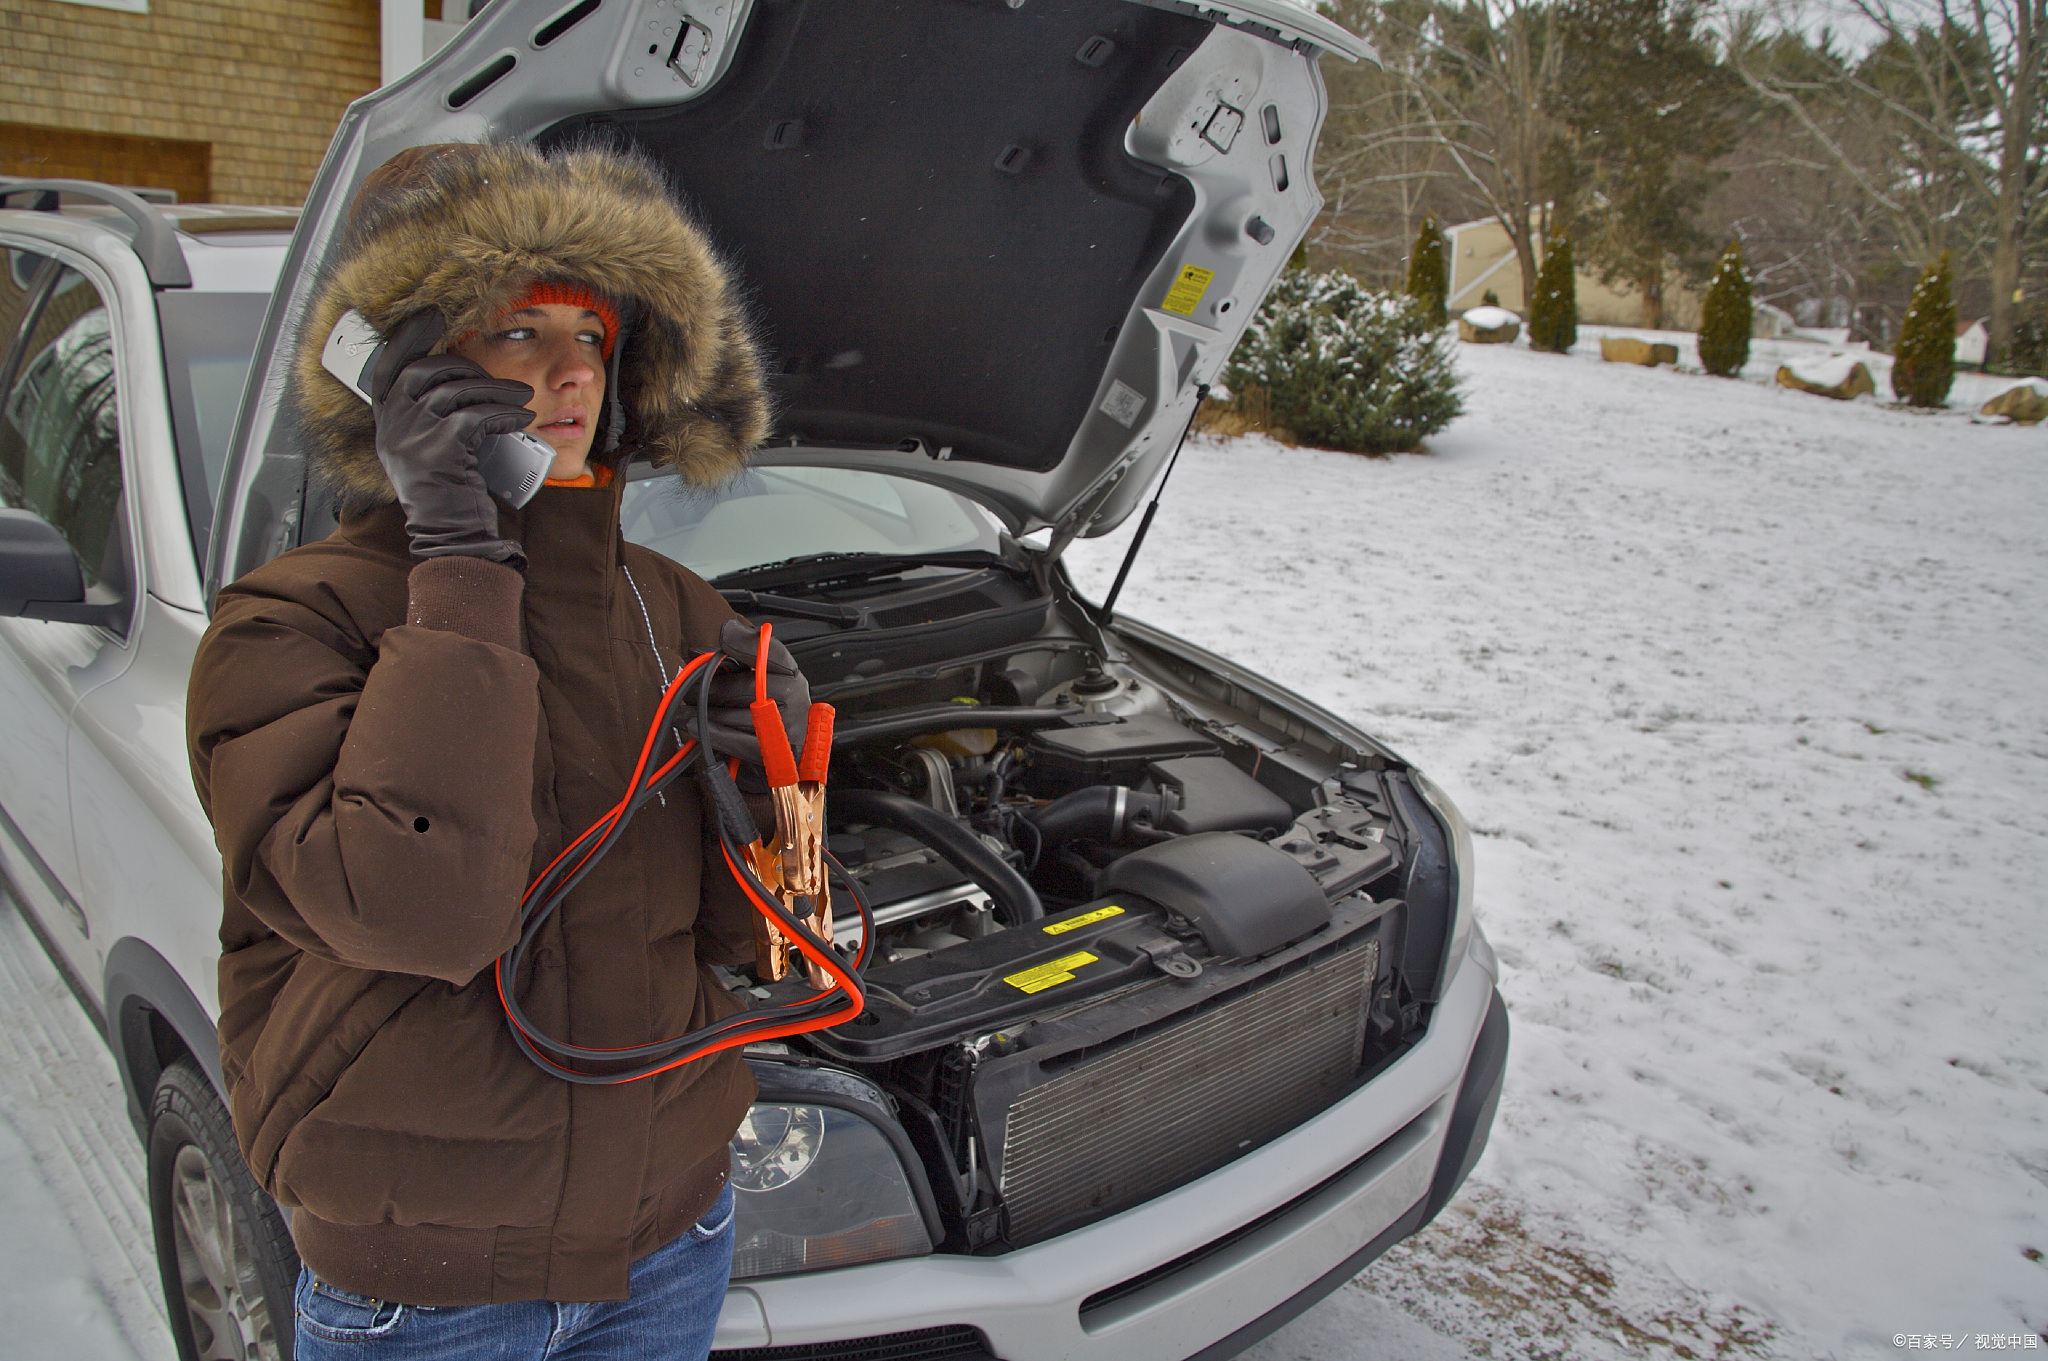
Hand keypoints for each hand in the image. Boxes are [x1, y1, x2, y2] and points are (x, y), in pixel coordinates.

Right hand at [371, 311, 535, 563]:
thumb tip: (452, 374)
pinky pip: (476, 417)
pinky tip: (523, 420)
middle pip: (425, 372)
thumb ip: (423, 413)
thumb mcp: (423, 447)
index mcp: (386, 421)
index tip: (431, 317)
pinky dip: (504, 414)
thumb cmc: (447, 489)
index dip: (408, 338)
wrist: (451, 533)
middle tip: (499, 380)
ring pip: (456, 392)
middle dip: (468, 367)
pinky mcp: (440, 452)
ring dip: (497, 391)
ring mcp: (412, 439)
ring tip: (523, 399)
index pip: (388, 366)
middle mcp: (392, 427)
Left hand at [694, 618, 811, 767]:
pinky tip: (693, 725)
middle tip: (685, 689)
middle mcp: (795, 696)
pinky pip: (737, 740)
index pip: (772, 652)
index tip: (723, 636)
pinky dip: (711, 732)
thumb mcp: (760, 678)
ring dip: (705, 712)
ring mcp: (788, 725)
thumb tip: (697, 652)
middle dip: (709, 687)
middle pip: (746, 686)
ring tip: (682, 711)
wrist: (793, 748)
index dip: (747, 643)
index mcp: (791, 673)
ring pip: (736, 714)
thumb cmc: (770, 708)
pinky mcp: (777, 751)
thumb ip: (734, 661)